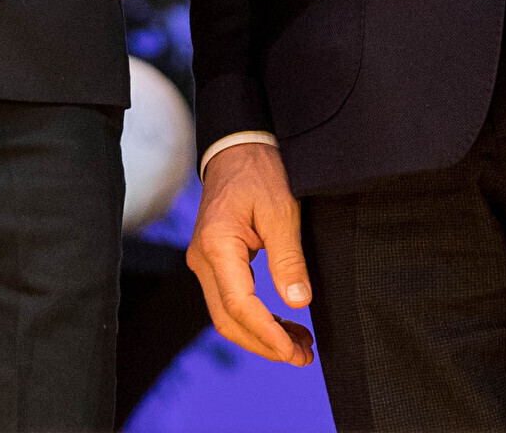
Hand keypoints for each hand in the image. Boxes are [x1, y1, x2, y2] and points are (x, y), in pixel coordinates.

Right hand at [186, 141, 315, 366]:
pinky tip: (282, 324)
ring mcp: (204, 262)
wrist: (237, 149)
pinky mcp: (212, 262)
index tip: (294, 352)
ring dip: (260, 335)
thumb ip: (289, 260)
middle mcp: (202, 258)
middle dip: (265, 344)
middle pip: (227, 319)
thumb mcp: (282, 212)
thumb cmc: (260, 173)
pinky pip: (228, 300)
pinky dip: (254, 319)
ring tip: (298, 345)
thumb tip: (298, 302)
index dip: (267, 334)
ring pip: (226, 315)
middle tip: (303, 356)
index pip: (239, 305)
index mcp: (217, 245)